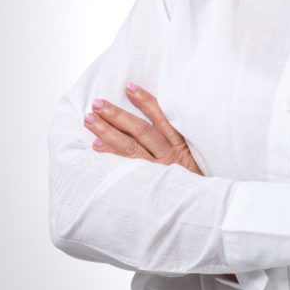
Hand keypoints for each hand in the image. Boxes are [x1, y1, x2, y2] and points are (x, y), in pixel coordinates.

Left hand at [84, 82, 203, 174]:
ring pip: (130, 148)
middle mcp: (168, 155)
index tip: (129, 87)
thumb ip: (177, 134)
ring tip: (90, 120)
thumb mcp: (195, 151)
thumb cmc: (194, 174)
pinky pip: (126, 167)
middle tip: (97, 103)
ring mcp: (156, 170)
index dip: (145, 101)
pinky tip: (96, 146)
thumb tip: (159, 112)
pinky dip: (111, 155)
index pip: (161, 117)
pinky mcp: (147, 183)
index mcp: (180, 143)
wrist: (199, 203)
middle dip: (117, 115)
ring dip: (107, 132)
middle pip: (140, 131)